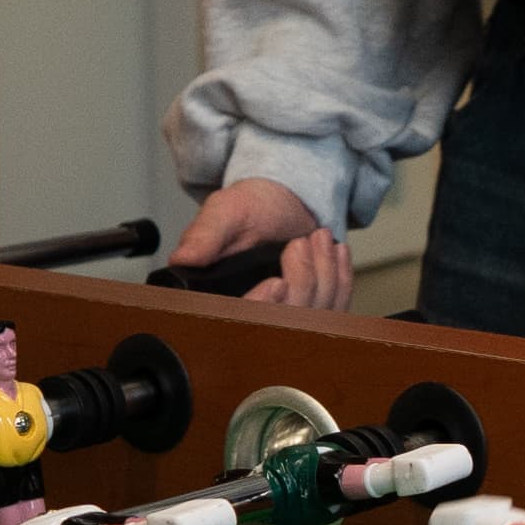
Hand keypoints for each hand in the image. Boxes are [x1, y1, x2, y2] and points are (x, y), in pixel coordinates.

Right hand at [166, 178, 349, 312]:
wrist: (284, 201)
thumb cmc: (252, 206)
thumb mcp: (224, 211)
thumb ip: (205, 235)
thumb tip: (182, 259)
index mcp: (223, 298)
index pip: (243, 322)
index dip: (262, 308)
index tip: (278, 283)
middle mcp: (254, 314)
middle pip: (285, 323)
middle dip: (303, 279)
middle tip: (302, 242)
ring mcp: (287, 317)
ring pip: (315, 317)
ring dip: (324, 272)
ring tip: (318, 237)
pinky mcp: (313, 312)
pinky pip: (336, 310)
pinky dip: (341, 278)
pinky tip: (336, 253)